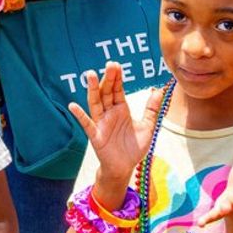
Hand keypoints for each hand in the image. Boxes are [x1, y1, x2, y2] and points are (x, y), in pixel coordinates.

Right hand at [68, 62, 166, 190]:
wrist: (125, 168)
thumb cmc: (133, 148)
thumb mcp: (148, 127)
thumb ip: (151, 109)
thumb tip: (159, 90)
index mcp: (121, 109)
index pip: (117, 90)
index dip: (117, 78)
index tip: (116, 64)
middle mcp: (109, 113)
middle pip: (106, 92)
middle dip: (108, 78)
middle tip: (110, 64)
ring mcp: (101, 123)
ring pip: (95, 103)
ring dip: (92, 89)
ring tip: (90, 75)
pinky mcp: (96, 136)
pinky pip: (87, 124)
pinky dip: (80, 115)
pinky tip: (73, 105)